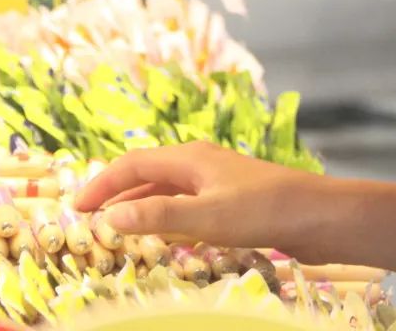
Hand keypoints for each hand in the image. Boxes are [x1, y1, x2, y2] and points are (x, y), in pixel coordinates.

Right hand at [74, 141, 333, 258]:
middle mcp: (200, 163)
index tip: (77, 206)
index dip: (102, 183)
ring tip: (119, 228)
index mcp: (190, 158)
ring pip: (168, 190)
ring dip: (141, 206)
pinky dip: (168, 217)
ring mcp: (218, 180)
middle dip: (117, 193)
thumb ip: (158, 216)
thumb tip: (110, 216)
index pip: (133, 164)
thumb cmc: (263, 210)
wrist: (318, 216)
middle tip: (90, 218)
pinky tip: (166, 237)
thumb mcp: (206, 217)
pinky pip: (188, 204)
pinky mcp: (233, 200)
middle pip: (148, 174)